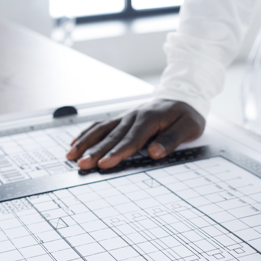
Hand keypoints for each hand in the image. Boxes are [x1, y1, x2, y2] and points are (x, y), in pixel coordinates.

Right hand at [66, 99, 204, 168]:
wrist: (183, 97)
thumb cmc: (186, 115)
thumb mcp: (189, 127)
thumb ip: (172, 139)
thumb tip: (155, 152)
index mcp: (150, 119)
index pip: (131, 139)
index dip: (117, 152)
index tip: (104, 163)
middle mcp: (134, 116)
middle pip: (112, 136)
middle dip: (95, 151)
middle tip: (82, 164)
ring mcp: (126, 117)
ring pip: (102, 130)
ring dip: (85, 142)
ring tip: (71, 155)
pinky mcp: (122, 119)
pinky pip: (101, 125)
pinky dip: (87, 133)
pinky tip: (75, 142)